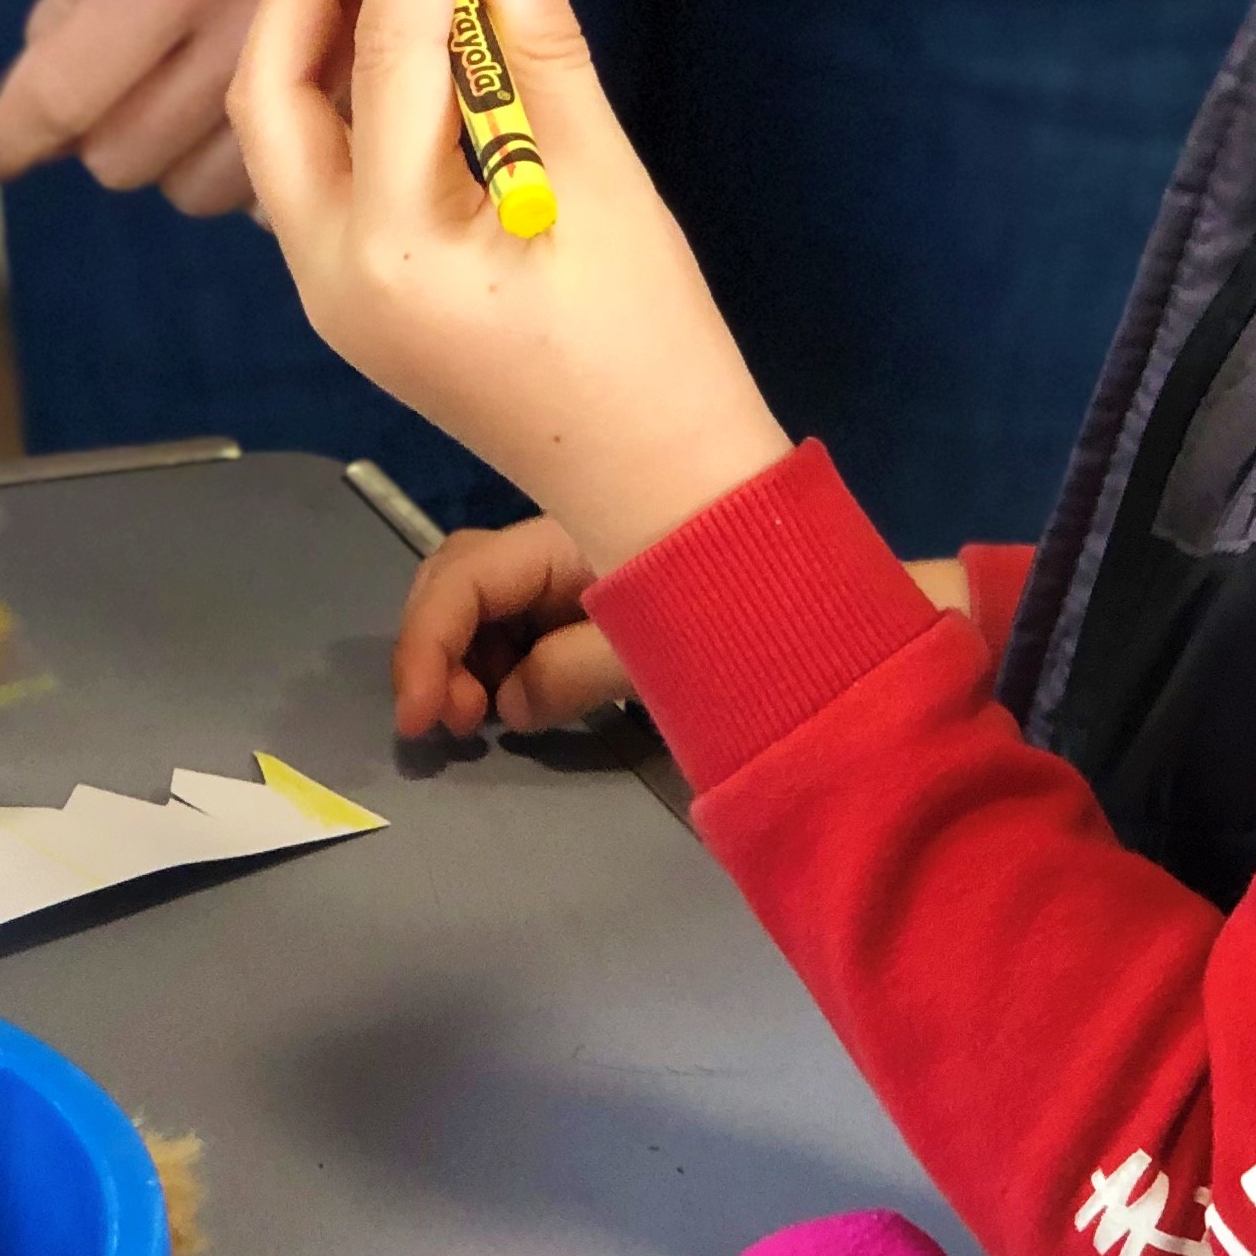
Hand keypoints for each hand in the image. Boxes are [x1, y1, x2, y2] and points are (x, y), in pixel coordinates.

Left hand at [0, 0, 387, 217]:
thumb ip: (70, 11)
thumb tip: (15, 116)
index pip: (65, 90)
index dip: (7, 135)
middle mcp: (247, 29)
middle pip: (119, 157)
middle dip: (99, 133)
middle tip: (127, 79)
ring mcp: (313, 82)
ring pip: (184, 191)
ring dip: (168, 157)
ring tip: (195, 86)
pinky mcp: (360, 120)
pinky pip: (254, 197)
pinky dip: (232, 167)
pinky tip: (251, 104)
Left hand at [230, 0, 789, 569]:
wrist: (654, 482)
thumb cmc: (649, 349)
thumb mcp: (607, 186)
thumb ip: (546, 52)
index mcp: (389, 247)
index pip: (384, 48)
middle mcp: (327, 271)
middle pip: (271, 85)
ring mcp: (328, 289)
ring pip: (281, 126)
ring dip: (325, 28)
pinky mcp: (352, 292)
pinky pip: (318, 166)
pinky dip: (350, 89)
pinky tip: (417, 38)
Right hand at [389, 530, 974, 741]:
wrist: (831, 608)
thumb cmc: (746, 617)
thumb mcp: (652, 652)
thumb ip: (568, 673)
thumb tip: (508, 702)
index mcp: (568, 534)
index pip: (462, 577)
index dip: (426, 645)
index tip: (424, 719)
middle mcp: (561, 538)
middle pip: (459, 576)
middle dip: (437, 645)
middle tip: (454, 721)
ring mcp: (577, 568)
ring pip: (485, 600)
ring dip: (464, 657)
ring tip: (484, 717)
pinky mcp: (595, 599)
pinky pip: (523, 619)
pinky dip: (501, 659)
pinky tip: (517, 701)